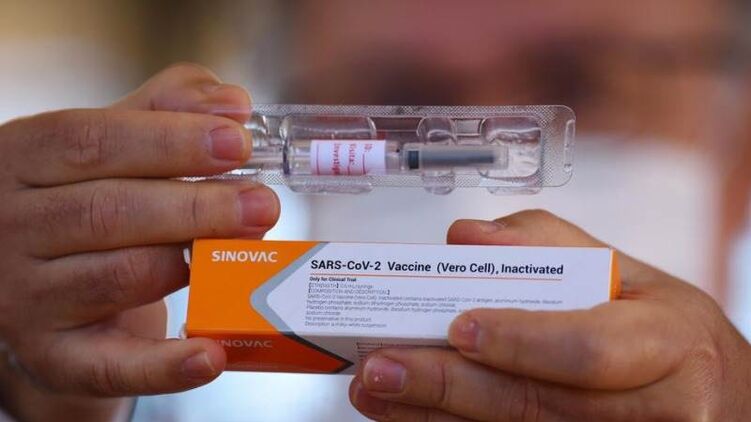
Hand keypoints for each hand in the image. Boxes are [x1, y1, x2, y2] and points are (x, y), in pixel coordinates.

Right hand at [0, 63, 278, 412]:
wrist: (47, 279)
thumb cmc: (90, 198)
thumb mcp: (114, 141)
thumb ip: (167, 108)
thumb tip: (230, 103)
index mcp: (23, 160)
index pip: (91, 141)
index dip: (169, 140)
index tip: (237, 142)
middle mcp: (10, 228)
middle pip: (107, 212)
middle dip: (195, 207)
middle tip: (262, 203)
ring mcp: (25, 297)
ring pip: (116, 278)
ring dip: (192, 264)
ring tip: (249, 249)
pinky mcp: (53, 354)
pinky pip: (111, 366)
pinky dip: (165, 365)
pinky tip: (212, 354)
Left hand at [350, 210, 750, 420]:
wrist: (706, 393)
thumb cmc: (662, 329)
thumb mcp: (628, 273)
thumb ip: (547, 245)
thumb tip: (466, 238)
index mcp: (669, 343)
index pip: (588, 350)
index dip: (521, 341)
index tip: (458, 327)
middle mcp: (658, 408)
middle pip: (537, 405)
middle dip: (449, 386)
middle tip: (382, 366)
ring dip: (436, 416)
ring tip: (377, 391)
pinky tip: (413, 414)